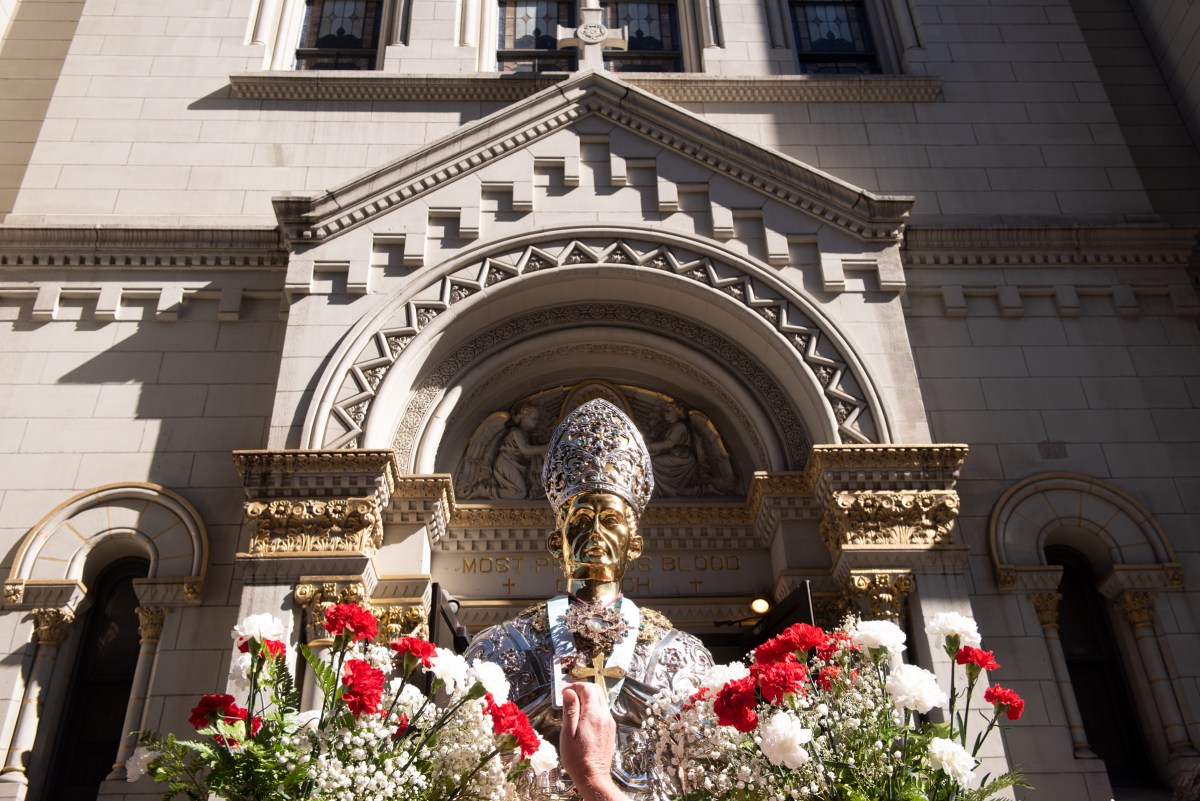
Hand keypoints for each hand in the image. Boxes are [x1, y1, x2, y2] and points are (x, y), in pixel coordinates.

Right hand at [560, 682, 626, 800]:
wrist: (593, 776)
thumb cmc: (577, 758)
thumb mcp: (568, 733)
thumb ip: (570, 710)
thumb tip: (569, 692)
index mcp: (593, 714)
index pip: (587, 688)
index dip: (575, 686)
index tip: (565, 691)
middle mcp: (604, 716)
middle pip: (597, 691)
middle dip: (583, 689)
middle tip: (569, 695)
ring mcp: (609, 723)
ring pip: (601, 700)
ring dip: (588, 698)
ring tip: (574, 706)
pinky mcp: (610, 729)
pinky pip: (603, 711)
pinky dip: (593, 707)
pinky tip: (583, 717)